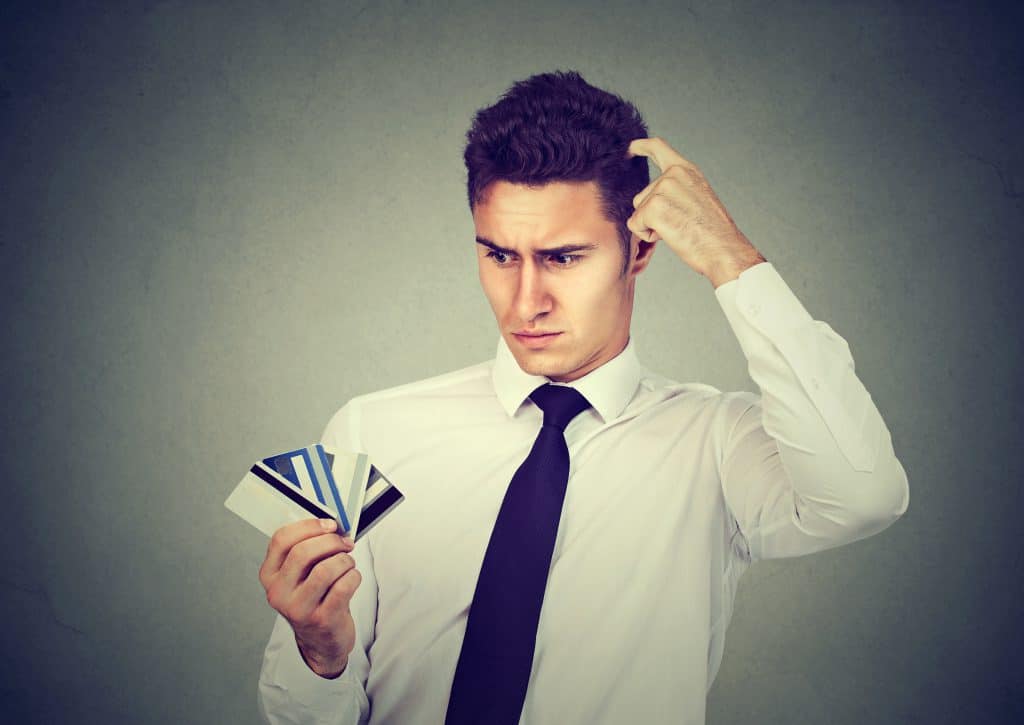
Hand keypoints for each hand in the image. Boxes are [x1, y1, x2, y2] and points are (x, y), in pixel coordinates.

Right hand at [259, 518, 361, 677]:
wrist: (321, 640)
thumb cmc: (314, 598)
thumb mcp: (299, 575)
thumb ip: (307, 549)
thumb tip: (330, 524)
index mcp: (269, 575)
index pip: (281, 540)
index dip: (309, 526)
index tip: (330, 524)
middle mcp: (278, 593)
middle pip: (303, 552)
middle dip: (331, 542)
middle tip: (345, 543)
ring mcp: (298, 609)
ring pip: (325, 569)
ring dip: (344, 560)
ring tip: (347, 564)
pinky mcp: (321, 620)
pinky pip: (343, 586)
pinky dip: (353, 576)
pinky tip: (351, 578)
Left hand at [626, 137, 765, 287]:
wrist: (723, 248)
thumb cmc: (713, 232)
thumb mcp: (697, 197)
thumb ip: (676, 189)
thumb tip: (654, 198)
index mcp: (686, 170)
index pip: (658, 148)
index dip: (641, 146)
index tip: (630, 148)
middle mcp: (673, 175)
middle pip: (642, 196)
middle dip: (652, 215)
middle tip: (681, 224)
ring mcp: (662, 189)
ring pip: (638, 211)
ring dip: (651, 225)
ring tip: (678, 229)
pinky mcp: (653, 208)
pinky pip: (635, 225)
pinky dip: (647, 236)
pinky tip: (670, 236)